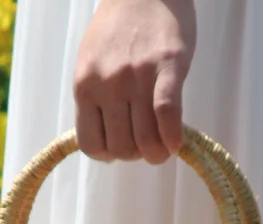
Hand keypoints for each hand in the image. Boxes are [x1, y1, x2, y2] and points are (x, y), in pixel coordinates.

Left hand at [73, 0, 196, 163]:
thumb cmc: (118, 30)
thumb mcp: (92, 66)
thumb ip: (96, 99)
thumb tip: (107, 140)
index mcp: (85, 86)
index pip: (91, 145)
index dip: (109, 154)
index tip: (121, 146)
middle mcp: (108, 84)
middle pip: (122, 149)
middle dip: (137, 154)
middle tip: (147, 142)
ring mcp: (137, 76)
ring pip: (146, 141)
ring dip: (158, 152)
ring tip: (164, 145)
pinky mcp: (168, 67)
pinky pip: (167, 114)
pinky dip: (172, 137)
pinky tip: (177, 143)